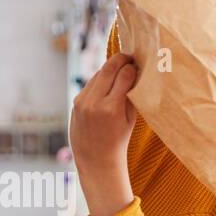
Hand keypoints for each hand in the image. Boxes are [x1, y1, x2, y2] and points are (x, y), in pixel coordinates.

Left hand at [70, 53, 137, 215]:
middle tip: (130, 56)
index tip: (139, 64)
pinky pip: (90, 84)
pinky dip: (100, 79)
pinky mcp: (76, 101)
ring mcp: (82, 101)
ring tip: (121, 66)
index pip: (124, 76)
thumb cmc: (118, 141)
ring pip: (98, 74)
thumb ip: (130, 96)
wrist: (95, 160)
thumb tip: (134, 74)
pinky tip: (109, 80)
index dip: (132, 67)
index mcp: (112, 108)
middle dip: (120, 59)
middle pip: (108, 69)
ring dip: (110, 68)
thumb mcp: (130, 120)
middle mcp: (94, 102)